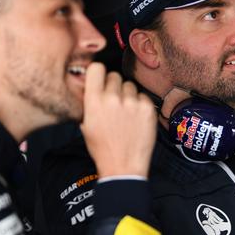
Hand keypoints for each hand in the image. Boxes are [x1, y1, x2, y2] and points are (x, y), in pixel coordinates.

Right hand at [80, 63, 156, 177]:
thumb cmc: (103, 148)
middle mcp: (112, 99)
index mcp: (94, 102)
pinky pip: (143, 96)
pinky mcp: (147, 109)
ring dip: (128, 95)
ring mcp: (132, 103)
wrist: (123, 166)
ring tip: (126, 113)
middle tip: (115, 101)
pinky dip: (140, 104)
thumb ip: (89, 102)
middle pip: (115, 76)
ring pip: (130, 85)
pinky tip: (136, 118)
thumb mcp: (86, 124)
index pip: (97, 69)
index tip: (101, 78)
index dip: (99, 73)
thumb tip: (92, 85)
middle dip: (114, 86)